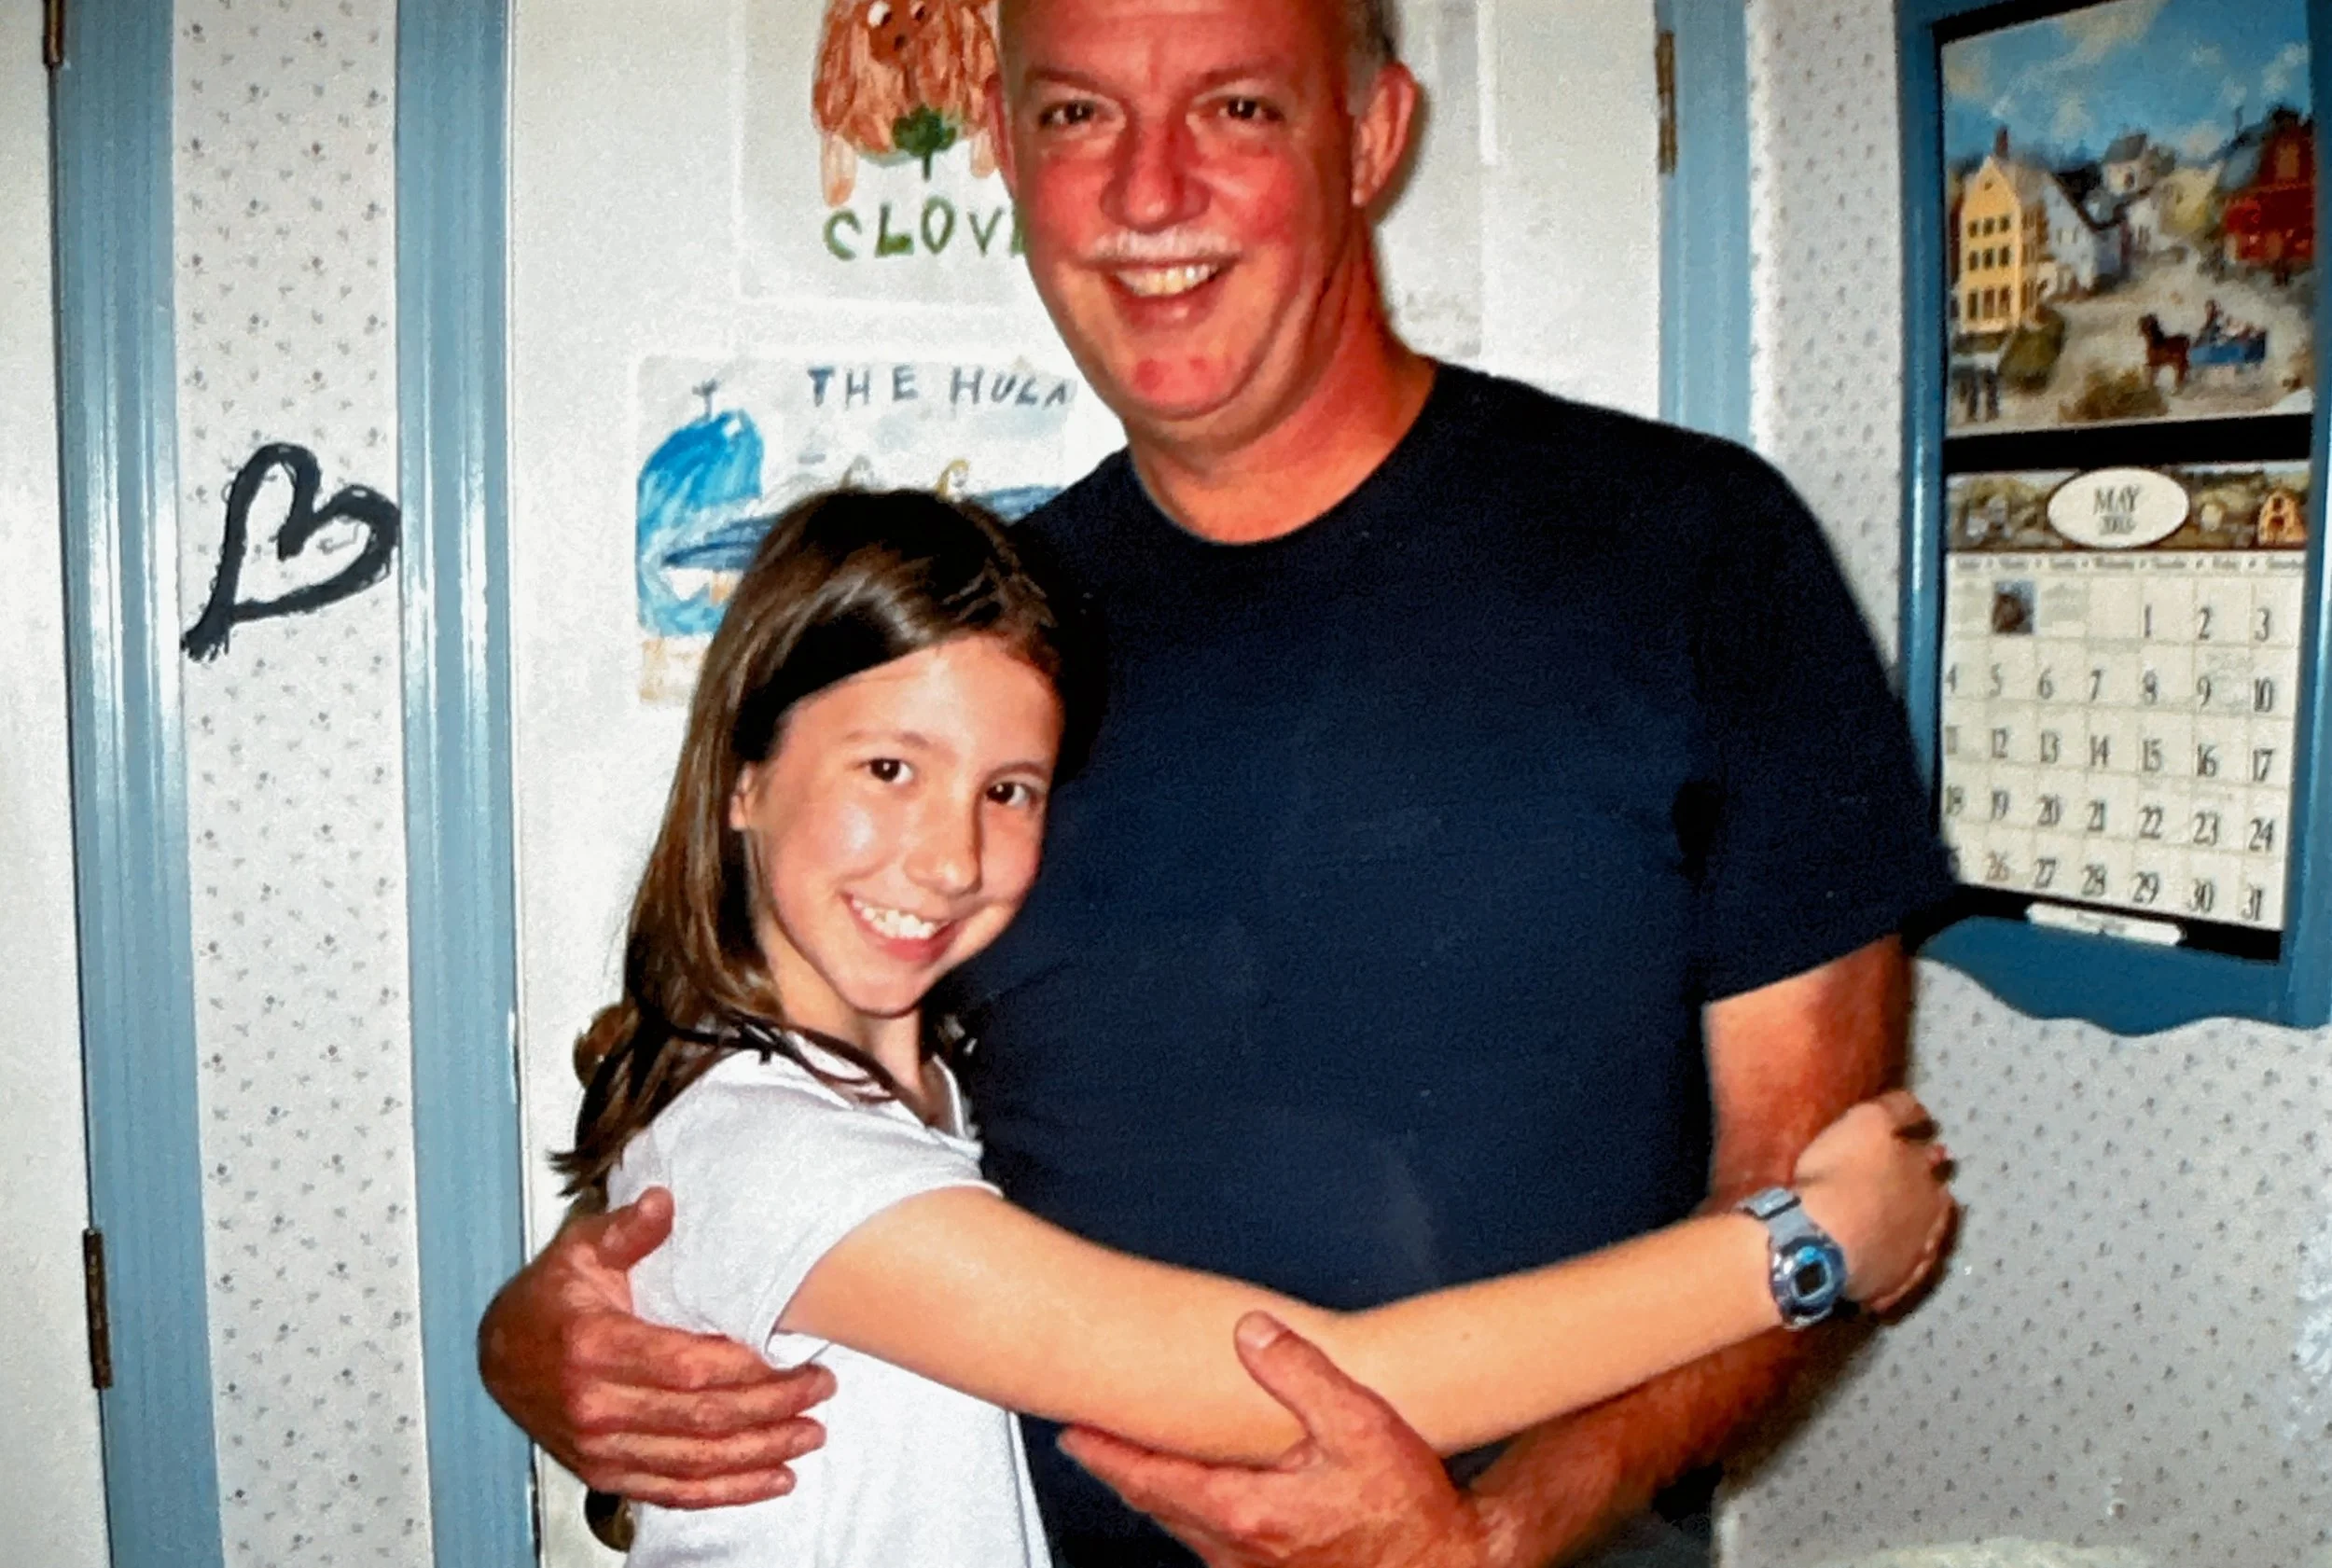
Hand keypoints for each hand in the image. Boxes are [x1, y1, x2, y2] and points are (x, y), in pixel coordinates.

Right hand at [475, 1186, 835, 1506]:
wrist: (498, 1356)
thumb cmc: (549, 1300)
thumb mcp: (581, 1251)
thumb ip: (628, 1230)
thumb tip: (663, 1203)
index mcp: (594, 1348)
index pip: (687, 1368)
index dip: (748, 1368)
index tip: (794, 1356)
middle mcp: (596, 1407)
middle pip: (701, 1418)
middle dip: (771, 1407)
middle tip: (819, 1389)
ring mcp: (600, 1448)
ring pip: (695, 1461)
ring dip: (760, 1452)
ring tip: (809, 1434)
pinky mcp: (606, 1474)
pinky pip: (675, 1491)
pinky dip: (728, 1491)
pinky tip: (771, 1480)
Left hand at [1060, 1313, 1506, 1567]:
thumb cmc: (1408, 1511)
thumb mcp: (1358, 1424)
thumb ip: (1298, 1371)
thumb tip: (1251, 1332)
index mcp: (1244, 1509)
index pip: (1150, 1477)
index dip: (1106, 1452)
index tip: (1074, 1431)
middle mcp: (1237, 1549)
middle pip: (1155, 1506)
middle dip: (1120, 1471)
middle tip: (1087, 1442)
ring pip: (1182, 1529)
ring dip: (1154, 1494)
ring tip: (1136, 1465)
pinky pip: (1212, 1544)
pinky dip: (1191, 1514)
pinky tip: (1205, 1501)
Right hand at [1793, 1089, 1954, 1312]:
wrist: (1817, 1241)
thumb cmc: (1841, 1175)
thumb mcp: (1868, 1122)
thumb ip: (1898, 1110)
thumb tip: (1922, 1112)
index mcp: (1930, 1185)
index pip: (1934, 1163)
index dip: (1925, 1151)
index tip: (1922, 1146)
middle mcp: (1928, 1227)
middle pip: (1932, 1205)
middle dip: (1924, 1192)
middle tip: (1909, 1186)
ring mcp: (1908, 1263)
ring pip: (1916, 1245)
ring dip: (1910, 1233)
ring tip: (1895, 1227)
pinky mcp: (1883, 1290)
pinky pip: (1892, 1278)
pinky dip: (1890, 1267)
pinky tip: (1882, 1264)